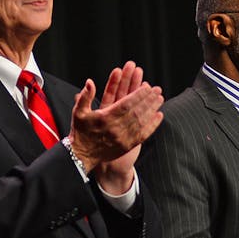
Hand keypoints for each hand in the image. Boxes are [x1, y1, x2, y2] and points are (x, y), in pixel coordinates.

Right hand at [68, 61, 164, 188]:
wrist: (82, 156)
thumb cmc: (81, 131)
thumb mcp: (78, 112)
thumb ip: (84, 97)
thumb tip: (89, 82)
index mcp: (104, 118)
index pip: (125, 104)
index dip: (137, 95)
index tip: (147, 86)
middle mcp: (115, 128)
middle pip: (136, 111)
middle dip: (148, 100)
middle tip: (157, 90)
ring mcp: (123, 138)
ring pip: (142, 122)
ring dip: (152, 109)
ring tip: (160, 99)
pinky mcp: (127, 146)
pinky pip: (143, 135)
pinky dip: (152, 125)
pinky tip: (159, 115)